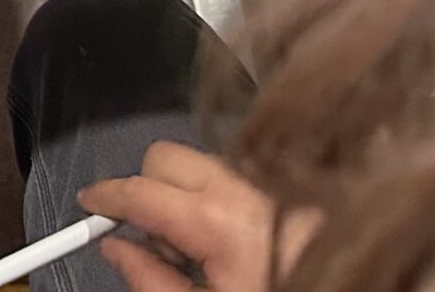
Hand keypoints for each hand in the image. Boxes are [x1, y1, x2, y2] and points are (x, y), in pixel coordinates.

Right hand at [79, 143, 320, 291]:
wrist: (343, 289)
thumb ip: (149, 279)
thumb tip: (117, 250)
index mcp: (219, 224)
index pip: (139, 191)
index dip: (105, 197)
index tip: (92, 205)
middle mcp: (247, 189)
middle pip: (164, 157)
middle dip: (147, 187)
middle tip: (154, 236)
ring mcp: (272, 183)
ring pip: (200, 160)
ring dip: (186, 191)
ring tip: (204, 244)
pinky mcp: (292, 186)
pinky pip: (235, 172)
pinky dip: (221, 193)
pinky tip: (234, 235)